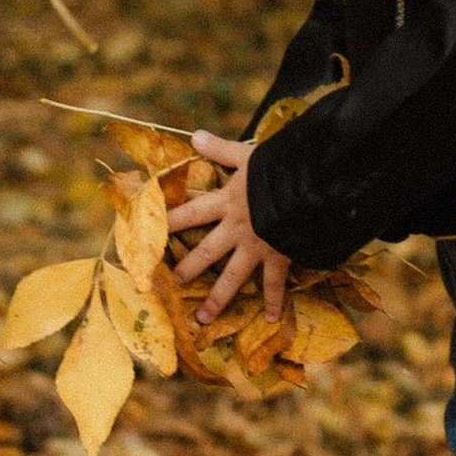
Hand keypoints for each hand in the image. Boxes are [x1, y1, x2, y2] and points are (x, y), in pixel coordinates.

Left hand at [173, 130, 290, 326]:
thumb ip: (221, 149)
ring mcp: (256, 246)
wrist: (306, 188)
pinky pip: (275, 284)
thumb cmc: (277, 169)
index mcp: (227, 202)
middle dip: (188, 268)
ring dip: (218, 299)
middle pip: (206, 252)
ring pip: (232, 277)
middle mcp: (236, 229)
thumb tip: (194, 135)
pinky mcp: (278, 257)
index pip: (191, 213)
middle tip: (173, 283)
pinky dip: (274, 301)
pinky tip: (271, 319)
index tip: (149, 234)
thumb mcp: (247, 155)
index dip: (169, 222)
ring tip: (203, 320)